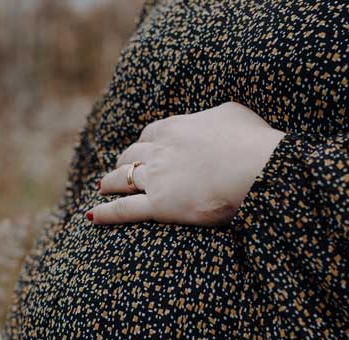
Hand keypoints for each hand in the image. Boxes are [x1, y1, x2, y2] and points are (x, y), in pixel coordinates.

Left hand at [89, 101, 285, 226]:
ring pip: (123, 179)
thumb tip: (213, 119)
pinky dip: (105, 214)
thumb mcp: (232, 114)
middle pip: (131, 155)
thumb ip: (214, 116)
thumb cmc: (253, 141)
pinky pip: (124, 210)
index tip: (142, 149)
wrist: (257, 167)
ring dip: (110, 183)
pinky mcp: (160, 205)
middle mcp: (160, 150)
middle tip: (118, 170)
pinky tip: (91, 217)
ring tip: (103, 188)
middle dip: (123, 162)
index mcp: (175, 126)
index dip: (143, 143)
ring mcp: (157, 178)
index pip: (150, 133)